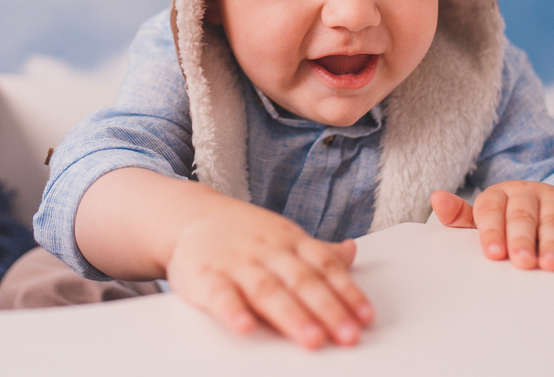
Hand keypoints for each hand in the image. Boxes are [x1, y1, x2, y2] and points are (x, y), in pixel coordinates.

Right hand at [166, 199, 373, 348]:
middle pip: (301, 281)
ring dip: (291, 315)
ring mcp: (236, 262)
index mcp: (289, 241)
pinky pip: (220, 294)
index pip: (324, 267)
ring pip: (267, 289)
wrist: (189, 215)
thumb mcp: (283, 234)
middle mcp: (266, 250)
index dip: (347, 292)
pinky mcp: (205, 277)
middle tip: (348, 335)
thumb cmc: (242, 232)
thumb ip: (317, 250)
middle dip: (327, 309)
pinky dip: (232, 311)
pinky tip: (245, 328)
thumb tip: (352, 253)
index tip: (365, 318)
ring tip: (312, 339)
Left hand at [431, 181, 553, 270]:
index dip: (491, 230)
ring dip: (552, 243)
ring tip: (550, 264)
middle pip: (522, 215)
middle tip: (522, 261)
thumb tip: (436, 198)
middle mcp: (526, 193)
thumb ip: (460, 216)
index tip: (493, 253)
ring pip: (553, 220)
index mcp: (497, 194)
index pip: (490, 209)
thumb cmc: (508, 222)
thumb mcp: (483, 219)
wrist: (550, 211)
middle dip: (522, 239)